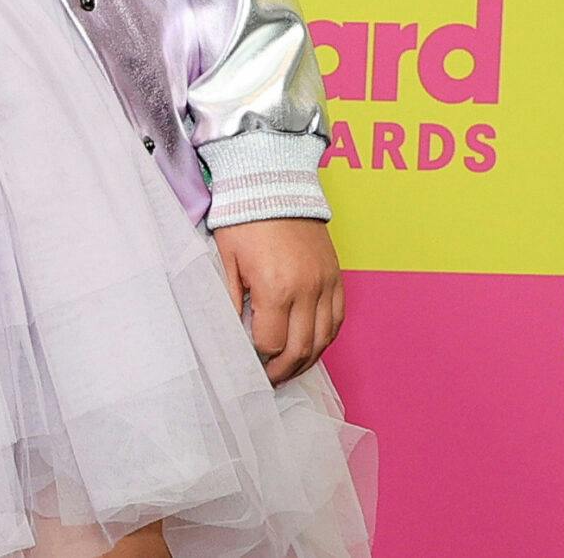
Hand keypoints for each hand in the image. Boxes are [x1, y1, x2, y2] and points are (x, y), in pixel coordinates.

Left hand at [214, 217, 344, 383]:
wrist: (274, 183)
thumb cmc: (244, 219)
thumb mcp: (226, 260)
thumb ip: (231, 301)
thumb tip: (232, 334)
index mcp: (276, 288)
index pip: (272, 343)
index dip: (259, 359)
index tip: (248, 365)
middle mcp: (307, 290)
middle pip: (301, 349)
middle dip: (284, 371)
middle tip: (269, 380)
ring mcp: (326, 284)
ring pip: (324, 339)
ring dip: (307, 360)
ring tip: (289, 369)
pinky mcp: (336, 277)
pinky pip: (337, 318)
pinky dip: (325, 338)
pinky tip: (311, 346)